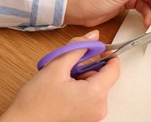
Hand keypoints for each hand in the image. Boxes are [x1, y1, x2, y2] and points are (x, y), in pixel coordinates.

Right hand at [0, 31, 119, 121]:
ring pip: (94, 87)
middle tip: (66, 68)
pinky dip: (79, 91)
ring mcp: (93, 116)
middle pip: (102, 78)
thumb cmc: (36, 101)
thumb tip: (93, 37)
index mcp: (96, 94)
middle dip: (86, 68)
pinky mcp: (86, 120)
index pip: (114, 68)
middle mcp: (99, 108)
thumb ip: (78, 47)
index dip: (107, 54)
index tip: (96, 48)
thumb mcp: (56, 66)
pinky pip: (89, 98)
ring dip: (80, 79)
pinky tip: (62, 92)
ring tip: (61, 83)